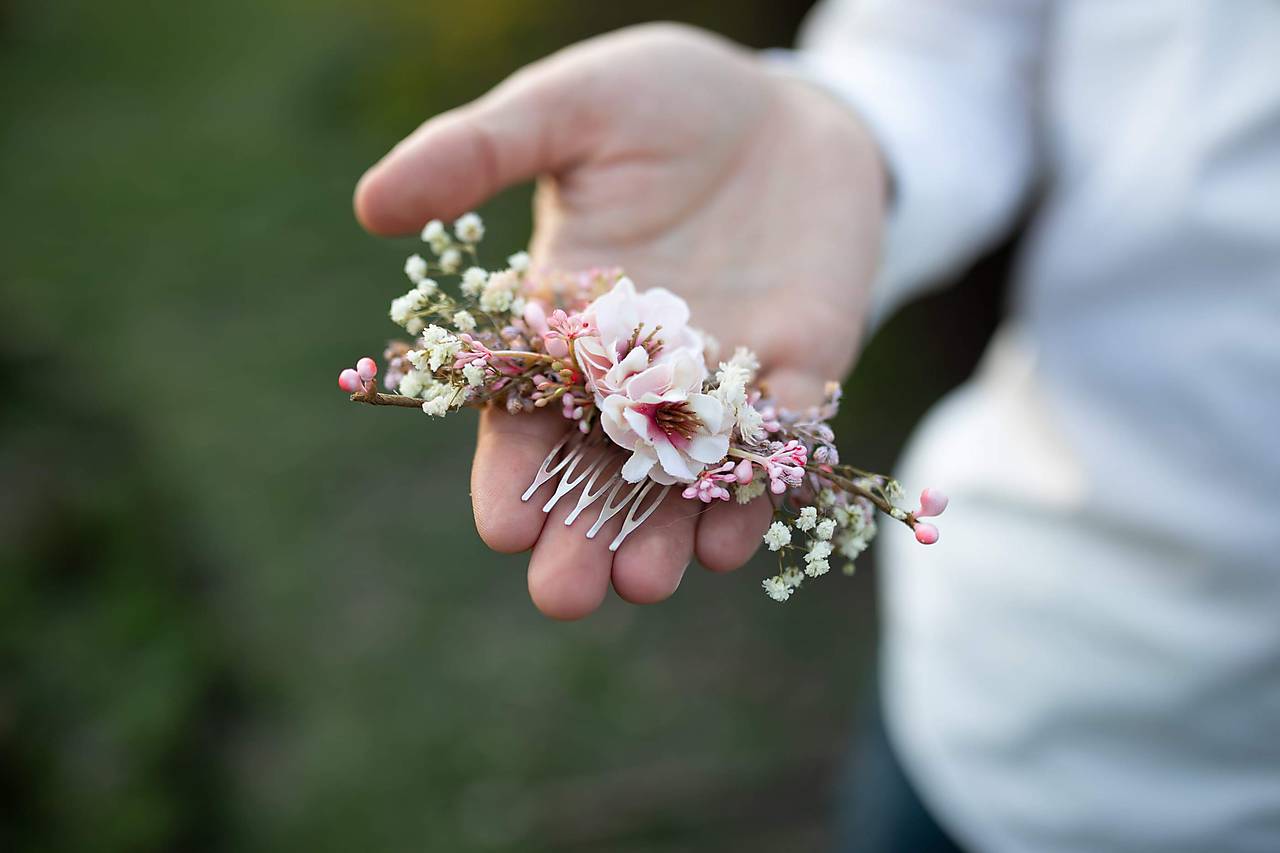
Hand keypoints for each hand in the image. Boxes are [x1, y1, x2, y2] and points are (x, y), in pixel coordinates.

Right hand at [355, 23, 886, 617]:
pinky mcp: (799, 373)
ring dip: (663, 536)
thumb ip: (477, 150)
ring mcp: (718, 380)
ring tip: (645, 582)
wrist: (790, 105)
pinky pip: (777, 446)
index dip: (511, 473)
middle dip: (581, 536)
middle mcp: (637, 370)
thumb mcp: (568, 107)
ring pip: (683, 481)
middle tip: (563, 595)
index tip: (503, 527)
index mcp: (565, 320)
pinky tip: (730, 540)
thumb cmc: (665, 99)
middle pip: (598, 471)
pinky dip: (756, 492)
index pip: (525, 415)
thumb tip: (369, 204)